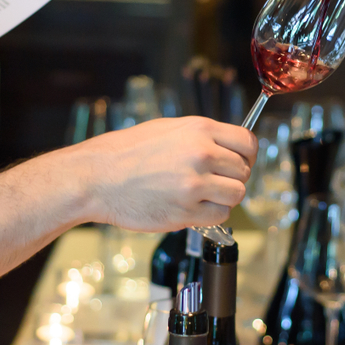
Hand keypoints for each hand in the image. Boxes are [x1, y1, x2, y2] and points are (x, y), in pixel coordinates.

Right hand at [74, 117, 257, 231]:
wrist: (96, 178)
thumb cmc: (126, 153)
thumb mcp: (168, 129)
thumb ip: (202, 137)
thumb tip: (229, 148)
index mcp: (200, 130)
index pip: (248, 142)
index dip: (247, 155)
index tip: (240, 162)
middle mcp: (202, 154)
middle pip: (244, 171)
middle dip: (233, 177)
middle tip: (216, 181)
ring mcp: (195, 184)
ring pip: (237, 194)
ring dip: (225, 197)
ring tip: (204, 195)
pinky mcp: (186, 212)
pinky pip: (220, 215)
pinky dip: (212, 214)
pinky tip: (194, 207)